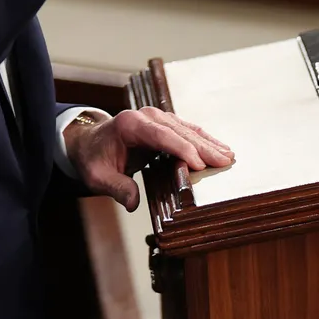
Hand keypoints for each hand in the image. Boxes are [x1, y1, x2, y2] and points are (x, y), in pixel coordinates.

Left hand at [64, 107, 233, 211]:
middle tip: (225, 161)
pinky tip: (218, 148)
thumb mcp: (97, 176)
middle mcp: (147, 116)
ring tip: (229, 155)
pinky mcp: (164, 124)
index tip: (200, 163)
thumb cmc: (93, 158)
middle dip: (204, 147)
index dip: (182, 149)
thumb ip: (116, 187)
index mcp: (130, 124)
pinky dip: (203, 140)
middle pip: (180, 131)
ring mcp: (157, 117)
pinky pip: (186, 131)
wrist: (89, 142)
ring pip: (187, 129)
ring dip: (208, 143)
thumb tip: (133, 203)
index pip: (161, 136)